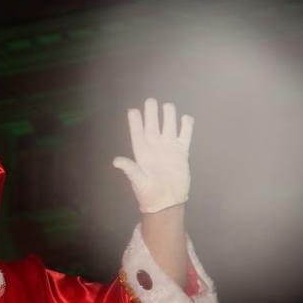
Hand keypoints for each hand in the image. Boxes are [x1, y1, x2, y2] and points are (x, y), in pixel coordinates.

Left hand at [113, 98, 192, 212]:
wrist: (166, 201)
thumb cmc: (148, 193)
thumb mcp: (138, 181)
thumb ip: (130, 169)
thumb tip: (116, 160)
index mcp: (141, 152)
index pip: (137, 133)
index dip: (135, 122)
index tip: (132, 110)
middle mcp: (154, 146)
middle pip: (152, 125)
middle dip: (151, 113)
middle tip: (151, 100)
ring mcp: (168, 148)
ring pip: (169, 126)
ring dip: (168, 116)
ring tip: (168, 105)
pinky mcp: (181, 152)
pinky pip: (184, 135)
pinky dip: (186, 126)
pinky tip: (186, 118)